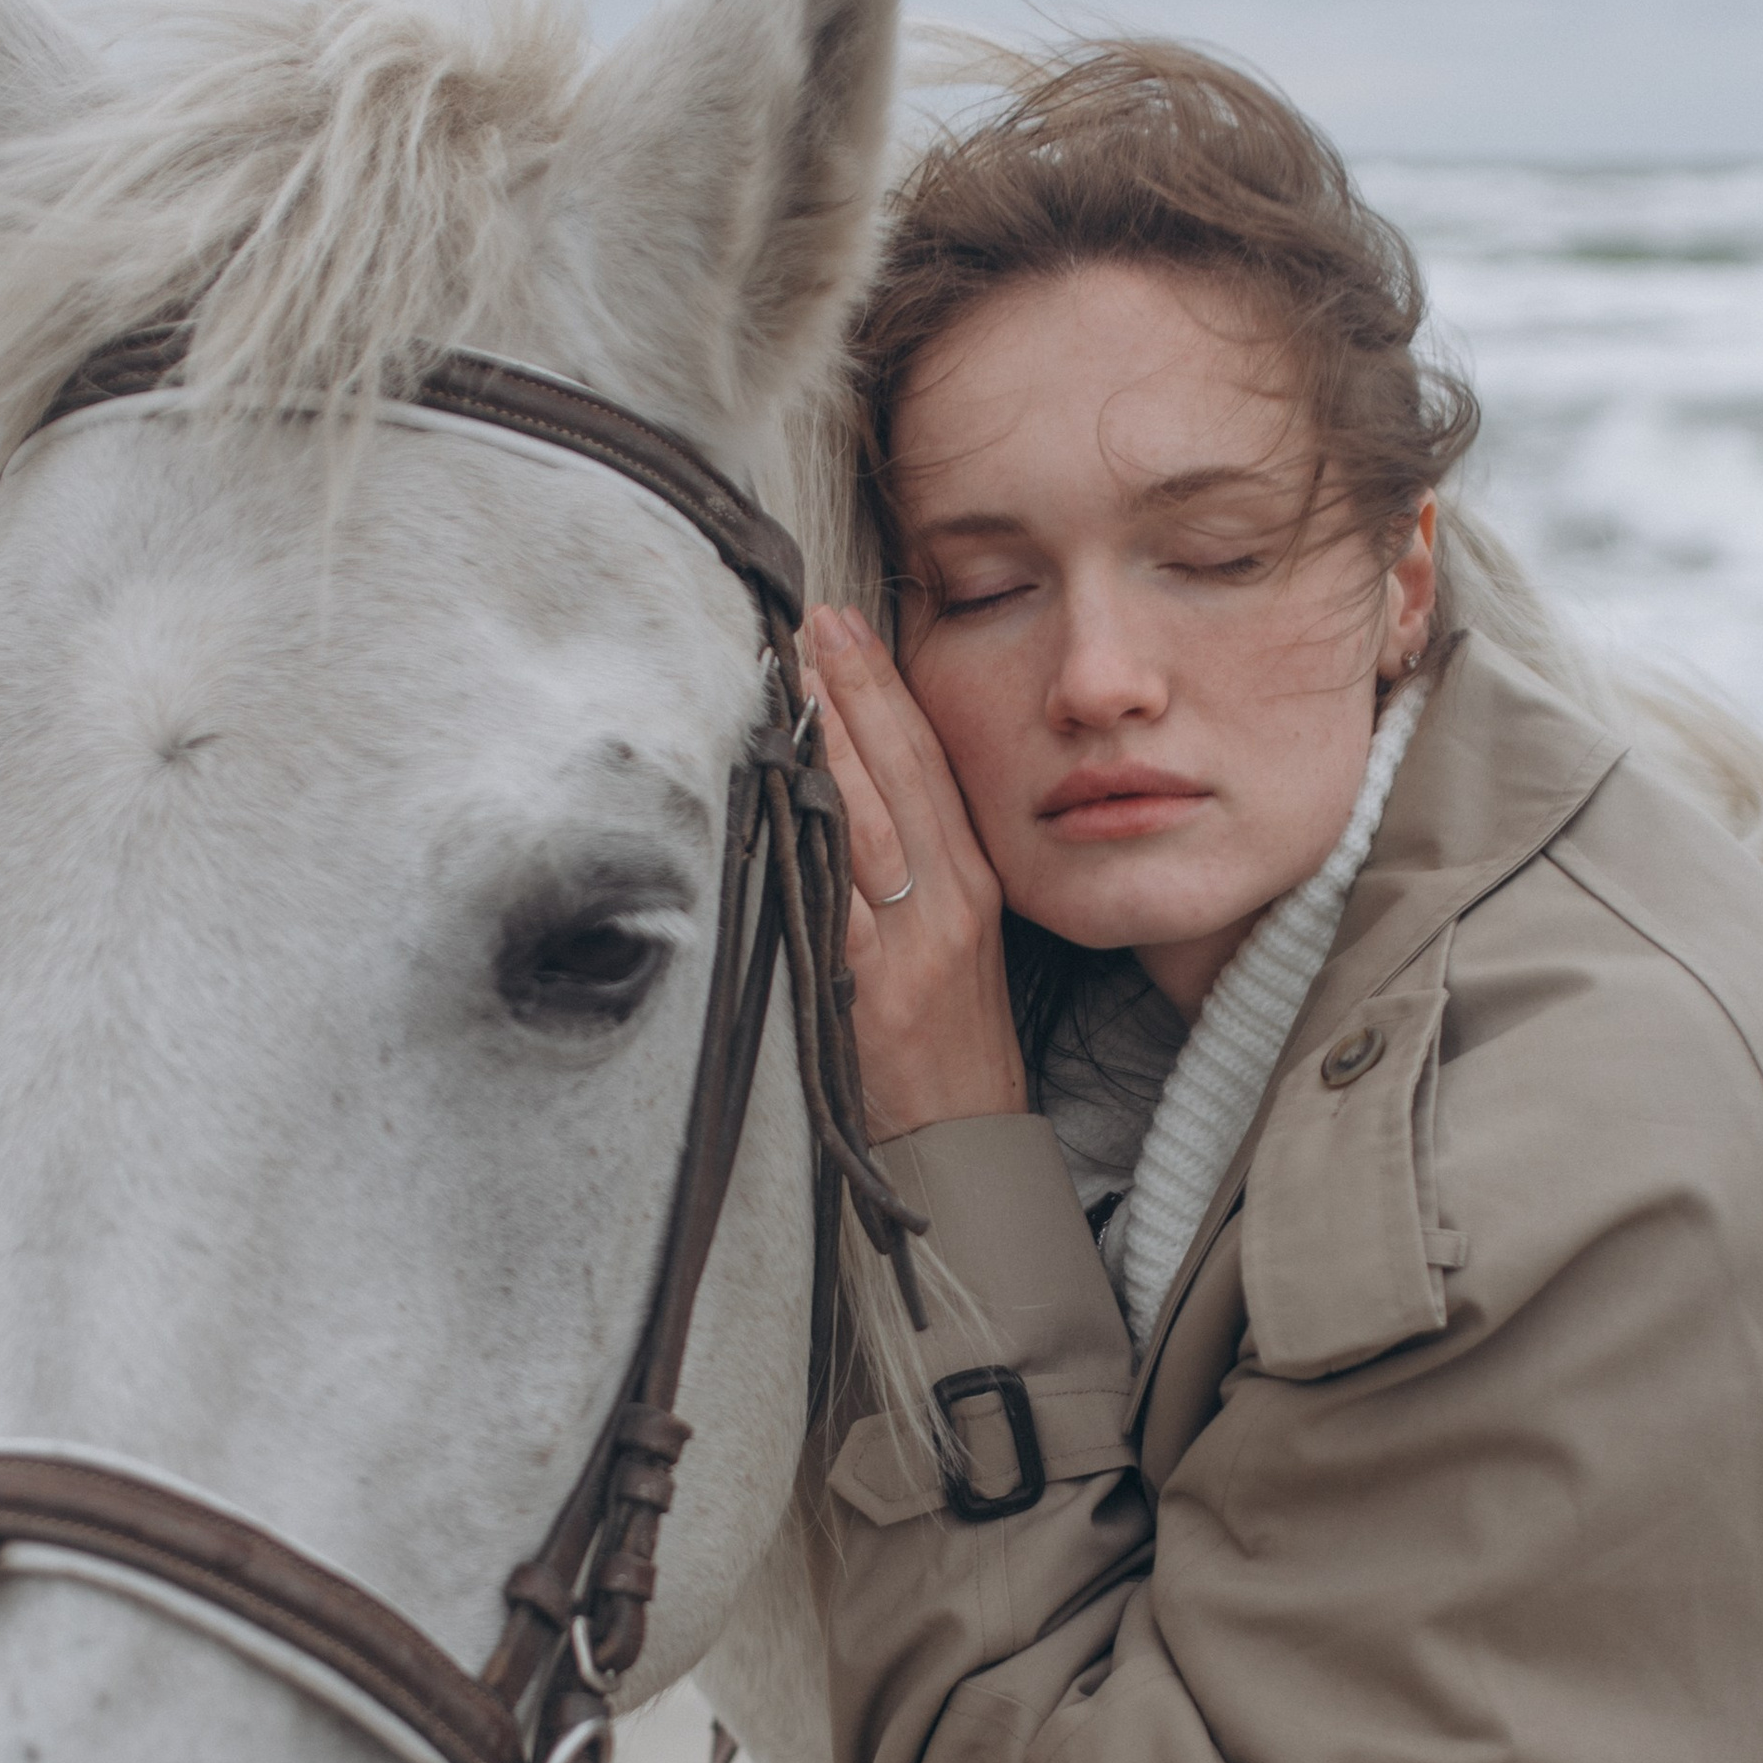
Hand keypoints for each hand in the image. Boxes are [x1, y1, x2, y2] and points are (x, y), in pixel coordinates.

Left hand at [806, 603, 1025, 1139]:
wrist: (965, 1141)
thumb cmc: (952, 1049)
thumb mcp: (955, 947)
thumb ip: (917, 877)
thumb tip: (852, 801)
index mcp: (975, 886)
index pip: (930, 766)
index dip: (890, 693)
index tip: (851, 628)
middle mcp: (952, 900)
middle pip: (902, 774)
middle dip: (857, 690)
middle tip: (814, 622)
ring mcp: (914, 939)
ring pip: (870, 816)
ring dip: (830, 737)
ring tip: (796, 672)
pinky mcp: (876, 983)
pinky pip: (839, 891)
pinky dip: (815, 829)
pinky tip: (788, 781)